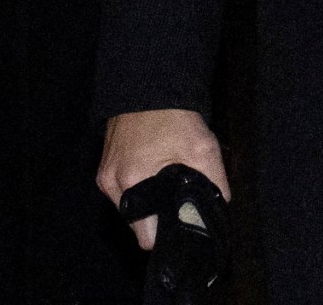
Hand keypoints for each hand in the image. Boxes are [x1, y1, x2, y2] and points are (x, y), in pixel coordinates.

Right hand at [97, 109, 229, 250]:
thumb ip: (214, 184)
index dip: (167, 235)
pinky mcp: (104, 167)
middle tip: (180, 203)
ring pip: (130, 209)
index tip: (182, 228)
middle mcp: (113, 184)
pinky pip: (123, 191)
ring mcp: (105, 175)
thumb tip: (219, 209)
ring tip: (168, 185)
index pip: (146, 236)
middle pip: (138, 224)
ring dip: (149, 203)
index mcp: (132, 183)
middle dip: (159, 218)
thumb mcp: (204, 149)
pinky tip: (155, 174)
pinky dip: (139, 189)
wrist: (150, 87)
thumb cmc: (176, 118)